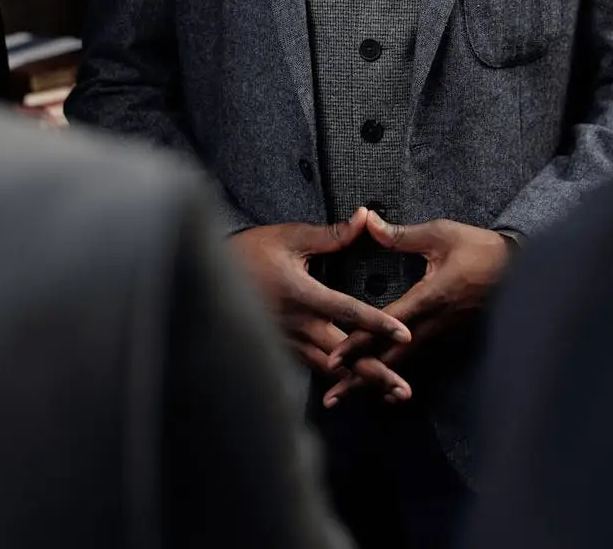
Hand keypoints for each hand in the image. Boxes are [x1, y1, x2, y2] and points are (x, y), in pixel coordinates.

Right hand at [232, 207, 411, 396]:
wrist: (208, 276)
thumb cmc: (250, 251)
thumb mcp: (290, 237)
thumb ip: (331, 235)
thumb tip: (364, 218)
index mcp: (304, 295)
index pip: (348, 312)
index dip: (378, 324)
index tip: (405, 334)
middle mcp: (298, 325)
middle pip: (344, 354)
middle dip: (375, 372)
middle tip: (403, 390)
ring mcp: (288, 341)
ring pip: (330, 368)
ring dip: (360, 382)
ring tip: (389, 393)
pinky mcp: (281, 348)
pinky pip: (312, 367)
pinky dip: (335, 380)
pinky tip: (351, 389)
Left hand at [322, 211, 511, 406]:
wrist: (521, 268)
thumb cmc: (480, 248)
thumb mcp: (441, 234)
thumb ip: (401, 234)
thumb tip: (369, 222)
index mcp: (430, 298)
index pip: (386, 325)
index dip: (359, 343)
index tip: (334, 359)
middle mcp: (435, 324)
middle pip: (391, 357)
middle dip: (360, 378)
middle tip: (331, 398)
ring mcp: (443, 334)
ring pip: (404, 362)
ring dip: (374, 380)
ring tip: (347, 396)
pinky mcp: (449, 336)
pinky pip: (418, 358)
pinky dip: (396, 373)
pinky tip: (384, 388)